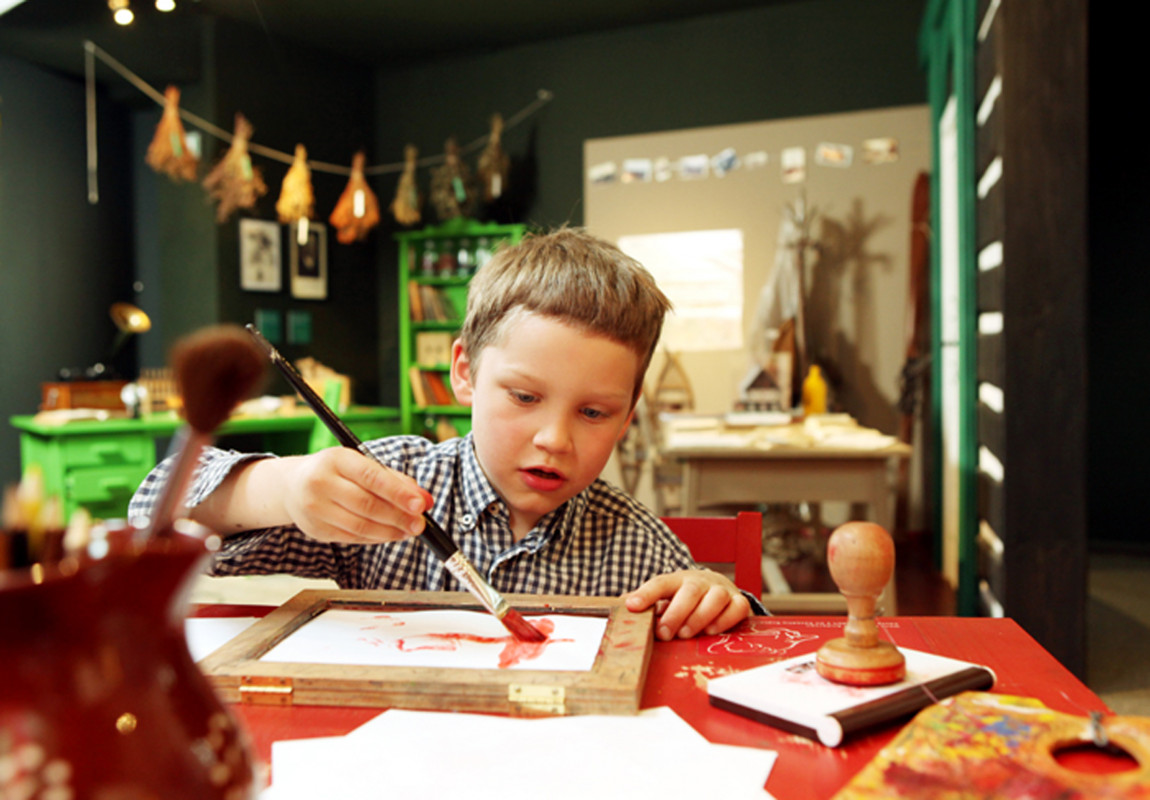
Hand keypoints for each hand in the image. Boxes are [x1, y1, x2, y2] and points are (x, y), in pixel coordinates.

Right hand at [278, 448, 429, 543]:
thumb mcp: (360, 465)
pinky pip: (352, 538)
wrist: (292, 485)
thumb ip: (394, 480)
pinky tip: (390, 535)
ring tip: (409, 531)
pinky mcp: (315, 530)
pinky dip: (376, 538)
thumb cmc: (336, 472)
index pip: (372, 477)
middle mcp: (321, 482)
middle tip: (420, 523)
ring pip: (360, 526)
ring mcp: (315, 508)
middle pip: (366, 504)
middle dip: (398, 516)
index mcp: (336, 459)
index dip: (398, 493)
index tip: (421, 505)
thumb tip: (425, 499)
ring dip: (390, 531)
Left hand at [624, 569, 751, 639]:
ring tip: (685, 635)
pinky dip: (725, 620)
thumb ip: (648, 604)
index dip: (646, 594)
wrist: (720, 590)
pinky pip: (737, 607)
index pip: (660, 582)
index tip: (631, 606)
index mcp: (678, 580)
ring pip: (714, 598)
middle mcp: (701, 582)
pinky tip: (711, 632)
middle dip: (675, 614)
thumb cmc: (687, 599)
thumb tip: (621, 607)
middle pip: (690, 591)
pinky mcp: (739, 602)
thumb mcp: (667, 599)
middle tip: (663, 634)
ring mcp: (722, 590)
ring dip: (699, 618)